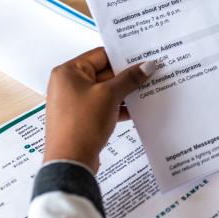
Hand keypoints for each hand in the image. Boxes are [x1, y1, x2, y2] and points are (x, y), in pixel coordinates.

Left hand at [43, 47, 155, 171]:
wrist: (70, 162)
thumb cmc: (81, 125)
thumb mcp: (109, 96)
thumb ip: (129, 79)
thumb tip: (146, 66)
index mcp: (68, 72)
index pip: (101, 55)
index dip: (123, 56)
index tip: (143, 57)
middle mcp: (68, 84)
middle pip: (104, 72)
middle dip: (127, 75)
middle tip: (150, 73)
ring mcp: (75, 102)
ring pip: (106, 90)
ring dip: (125, 91)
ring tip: (148, 89)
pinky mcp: (82, 117)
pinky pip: (104, 105)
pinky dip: (119, 105)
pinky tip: (137, 107)